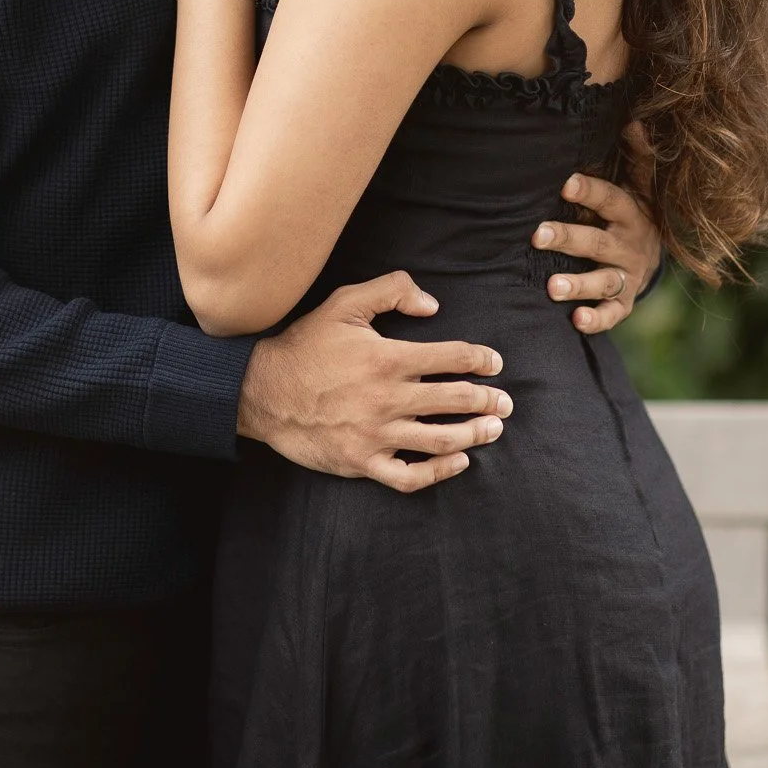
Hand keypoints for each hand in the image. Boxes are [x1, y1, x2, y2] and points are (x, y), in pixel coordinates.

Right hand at [237, 271, 511, 493]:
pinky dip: (439, 472)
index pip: (452, 358)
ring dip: (474, 434)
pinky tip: (458, 461)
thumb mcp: (344, 303)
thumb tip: (432, 306)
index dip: (480, 359)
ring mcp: (376, 434)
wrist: (263, 391)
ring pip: (440, 440)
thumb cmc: (305, 345)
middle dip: (487, 400)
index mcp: (389, 358)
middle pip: (455, 401)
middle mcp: (388, 398)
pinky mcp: (362, 462)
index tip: (493, 363)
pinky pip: (410, 476)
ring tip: (493, 430)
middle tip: (505, 402)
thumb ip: (391, 291)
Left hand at [534, 124, 662, 334]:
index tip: (565, 184)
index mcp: (631, 214)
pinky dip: (597, 320)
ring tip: (550, 287)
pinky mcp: (625, 303)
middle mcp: (630, 246)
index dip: (589, 193)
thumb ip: (638, 157)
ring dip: (578, 284)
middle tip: (536, 236)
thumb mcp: (641, 186)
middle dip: (567, 239)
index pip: (611, 200)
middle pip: (597, 243)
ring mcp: (628, 276)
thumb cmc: (634, 215)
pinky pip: (613, 314)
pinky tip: (576, 321)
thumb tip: (634, 121)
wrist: (655, 258)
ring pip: (603, 281)